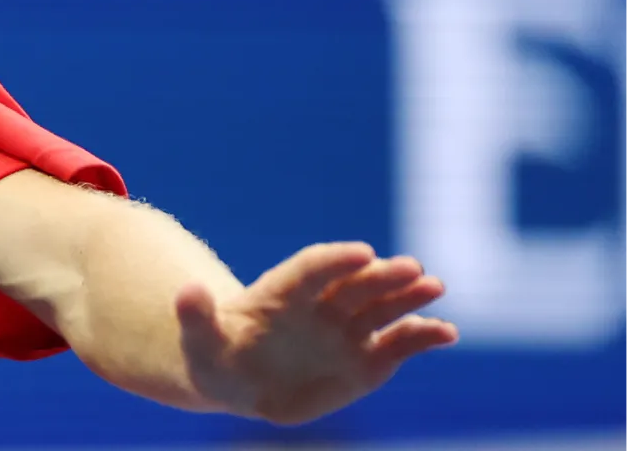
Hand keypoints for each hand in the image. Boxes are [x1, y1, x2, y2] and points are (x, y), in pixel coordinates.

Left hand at [175, 242, 458, 425]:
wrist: (240, 379)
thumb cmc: (216, 355)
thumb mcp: (198, 342)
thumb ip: (195, 317)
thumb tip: (186, 291)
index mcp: (280, 295)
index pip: (310, 270)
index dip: (334, 261)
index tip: (361, 253)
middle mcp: (320, 306)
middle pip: (353, 285)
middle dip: (380, 276)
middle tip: (410, 268)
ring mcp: (346, 331)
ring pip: (382, 308)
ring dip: (409, 297)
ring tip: (434, 285)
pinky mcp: (367, 359)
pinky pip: (398, 344)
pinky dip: (422, 337)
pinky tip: (446, 332)